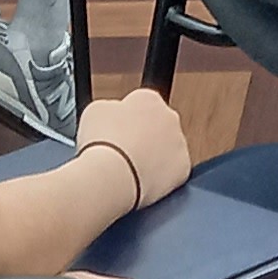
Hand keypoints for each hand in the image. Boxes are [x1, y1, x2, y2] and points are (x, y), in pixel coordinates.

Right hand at [79, 85, 190, 206]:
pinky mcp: (183, 168)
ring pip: (166, 149)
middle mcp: (169, 116)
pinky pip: (171, 172)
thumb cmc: (103, 144)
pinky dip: (159, 177)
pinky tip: (140, 180)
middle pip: (155, 125)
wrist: (113, 176)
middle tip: (122, 152)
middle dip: (142, 137)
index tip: (115, 133)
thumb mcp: (94, 111)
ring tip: (129, 169)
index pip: (140, 105)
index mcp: (148, 98)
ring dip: (152, 157)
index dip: (124, 121)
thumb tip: (112, 114)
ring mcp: (179, 142)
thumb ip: (110, 108)